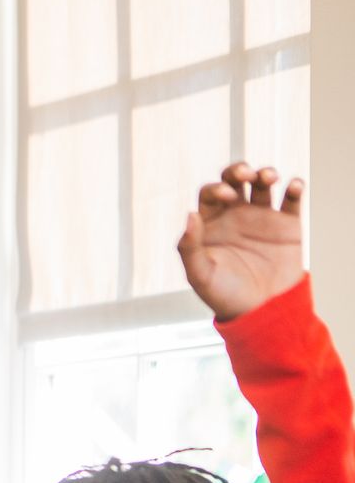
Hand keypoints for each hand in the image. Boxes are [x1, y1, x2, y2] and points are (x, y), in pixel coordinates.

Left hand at [179, 163, 304, 319]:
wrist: (262, 311)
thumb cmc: (224, 296)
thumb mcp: (200, 275)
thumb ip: (189, 247)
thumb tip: (189, 214)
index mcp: (210, 224)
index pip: (209, 195)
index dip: (216, 189)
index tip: (226, 196)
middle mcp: (235, 216)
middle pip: (234, 182)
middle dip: (238, 171)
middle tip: (245, 174)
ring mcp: (262, 217)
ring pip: (262, 185)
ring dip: (265, 173)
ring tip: (268, 178)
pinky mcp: (287, 224)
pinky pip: (291, 199)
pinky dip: (294, 188)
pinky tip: (292, 186)